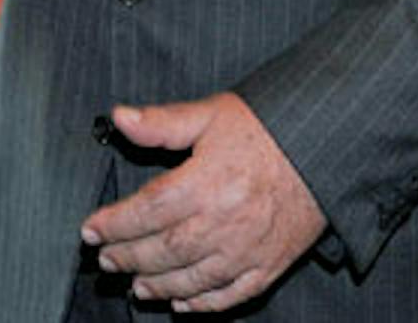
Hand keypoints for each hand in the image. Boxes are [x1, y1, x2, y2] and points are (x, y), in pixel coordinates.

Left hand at [79, 94, 326, 312]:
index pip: (148, 210)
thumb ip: (162, 122)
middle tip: (105, 261)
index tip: (91, 230)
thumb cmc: (267, 129)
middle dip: (129, 257)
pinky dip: (204, 304)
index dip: (115, 224)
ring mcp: (248, 248)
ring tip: (136, 286)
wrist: (326, 146)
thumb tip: (120, 117)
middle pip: (165, 249)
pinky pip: (232, 294)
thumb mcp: (211, 114)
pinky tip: (182, 303)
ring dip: (159, 285)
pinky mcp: (270, 264)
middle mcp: (225, 221)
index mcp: (206, 182)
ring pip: (194, 278)